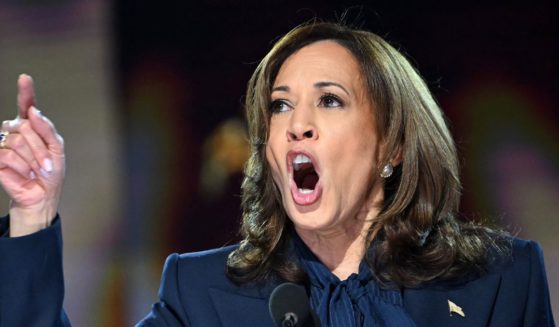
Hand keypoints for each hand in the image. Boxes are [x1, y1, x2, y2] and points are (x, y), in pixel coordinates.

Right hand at [0, 74, 64, 236]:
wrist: (41, 195)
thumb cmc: (50, 173)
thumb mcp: (57, 150)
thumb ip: (47, 129)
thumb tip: (33, 112)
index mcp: (33, 127)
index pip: (27, 105)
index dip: (25, 91)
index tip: (25, 78)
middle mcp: (16, 132)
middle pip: (25, 126)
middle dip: (40, 148)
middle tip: (46, 166)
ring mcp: (4, 144)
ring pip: (17, 141)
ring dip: (33, 160)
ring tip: (37, 171)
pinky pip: (7, 154)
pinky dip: (22, 167)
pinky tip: (26, 174)